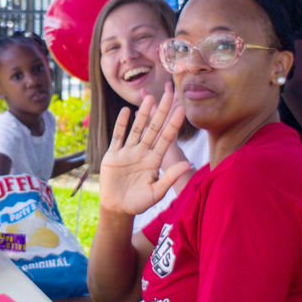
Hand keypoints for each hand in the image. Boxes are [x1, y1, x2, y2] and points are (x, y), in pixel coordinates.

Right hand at [99, 83, 189, 215]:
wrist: (117, 208)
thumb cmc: (138, 202)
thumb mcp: (156, 192)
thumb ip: (169, 177)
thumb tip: (188, 164)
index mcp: (154, 161)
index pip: (166, 139)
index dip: (173, 124)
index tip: (182, 109)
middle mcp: (142, 153)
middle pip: (154, 128)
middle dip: (161, 112)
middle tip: (169, 94)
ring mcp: (128, 152)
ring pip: (137, 129)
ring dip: (142, 114)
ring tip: (149, 97)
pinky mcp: (113, 155)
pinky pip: (118, 137)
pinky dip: (121, 124)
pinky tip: (125, 111)